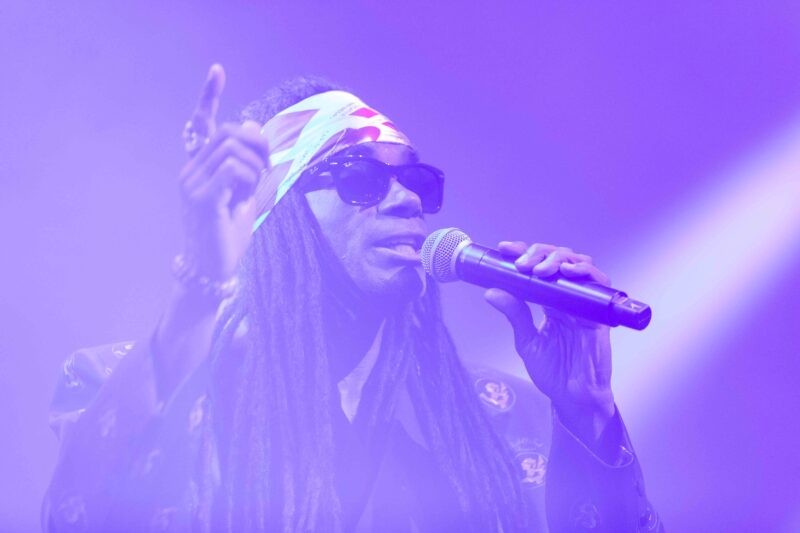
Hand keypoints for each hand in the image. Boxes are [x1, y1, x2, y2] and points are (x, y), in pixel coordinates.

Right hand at [178, 64, 269, 281]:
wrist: (215, 268)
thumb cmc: (229, 234)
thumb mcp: (247, 194)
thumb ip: (251, 165)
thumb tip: (256, 127)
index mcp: (200, 167)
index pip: (200, 124)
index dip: (209, 96)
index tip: (217, 70)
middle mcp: (190, 170)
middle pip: (229, 132)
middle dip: (257, 146)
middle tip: (265, 170)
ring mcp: (191, 183)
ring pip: (234, 150)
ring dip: (255, 168)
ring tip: (249, 192)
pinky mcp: (200, 198)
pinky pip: (234, 170)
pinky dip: (248, 180)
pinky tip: (242, 198)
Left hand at [484, 241, 615, 440]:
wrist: (573, 398)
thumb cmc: (554, 373)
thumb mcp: (527, 341)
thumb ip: (514, 315)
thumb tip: (491, 292)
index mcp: (551, 302)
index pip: (538, 269)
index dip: (524, 253)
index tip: (505, 249)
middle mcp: (568, 298)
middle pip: (558, 260)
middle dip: (539, 254)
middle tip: (522, 264)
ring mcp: (584, 304)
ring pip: (577, 265)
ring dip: (559, 259)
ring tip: (540, 269)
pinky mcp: (598, 314)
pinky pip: (598, 284)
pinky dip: (584, 272)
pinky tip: (568, 271)